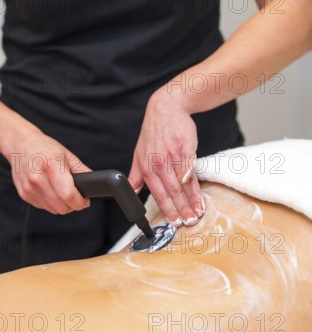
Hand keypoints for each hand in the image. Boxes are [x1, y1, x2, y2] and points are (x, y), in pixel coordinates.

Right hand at [5, 129, 91, 214]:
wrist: (20, 144)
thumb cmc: (44, 148)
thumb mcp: (67, 155)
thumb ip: (82, 171)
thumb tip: (94, 184)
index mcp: (51, 166)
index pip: (68, 195)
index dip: (80, 202)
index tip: (84, 201)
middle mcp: (38, 178)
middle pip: (62, 207)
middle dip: (72, 205)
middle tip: (76, 197)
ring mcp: (29, 188)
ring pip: (53, 210)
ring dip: (62, 205)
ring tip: (63, 192)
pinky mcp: (24, 195)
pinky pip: (44, 207)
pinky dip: (51, 203)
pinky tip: (50, 190)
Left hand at [128, 90, 204, 225]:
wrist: (166, 108)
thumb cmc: (154, 132)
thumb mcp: (139, 154)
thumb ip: (136, 176)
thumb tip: (132, 193)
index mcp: (147, 168)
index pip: (159, 194)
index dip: (168, 210)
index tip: (175, 222)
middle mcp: (159, 163)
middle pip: (172, 192)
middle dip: (182, 210)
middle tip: (190, 222)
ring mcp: (172, 155)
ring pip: (183, 183)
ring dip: (192, 200)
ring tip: (199, 212)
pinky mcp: (185, 146)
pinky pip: (190, 167)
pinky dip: (194, 181)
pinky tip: (200, 193)